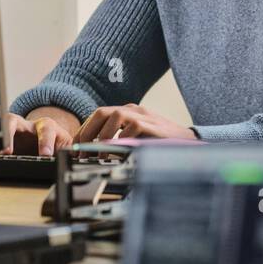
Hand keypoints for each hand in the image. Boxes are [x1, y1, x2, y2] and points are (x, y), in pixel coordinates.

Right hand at [0, 108, 77, 155]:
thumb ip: (70, 149)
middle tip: (7, 151)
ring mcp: (12, 130)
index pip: (45, 129)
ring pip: (0, 128)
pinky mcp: (3, 138)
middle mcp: (26, 125)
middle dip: (9, 134)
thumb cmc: (56, 141)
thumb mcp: (66, 144)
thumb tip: (77, 158)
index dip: (45, 141)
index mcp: (46, 126)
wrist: (45, 139)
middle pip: (14, 121)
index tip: (45, 155)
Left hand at [77, 103, 195, 143]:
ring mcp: (142, 115)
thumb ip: (118, 139)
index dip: (84, 131)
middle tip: (81, 152)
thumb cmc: (159, 142)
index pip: (97, 116)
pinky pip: (132, 127)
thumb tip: (94, 151)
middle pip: (101, 112)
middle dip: (87, 132)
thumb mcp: (134, 138)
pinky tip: (116, 151)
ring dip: (102, 135)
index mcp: (126, 112)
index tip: (75, 148)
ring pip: (114, 116)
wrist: (187, 141)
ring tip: (97, 154)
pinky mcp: (151, 124)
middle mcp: (132, 110)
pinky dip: (121, 139)